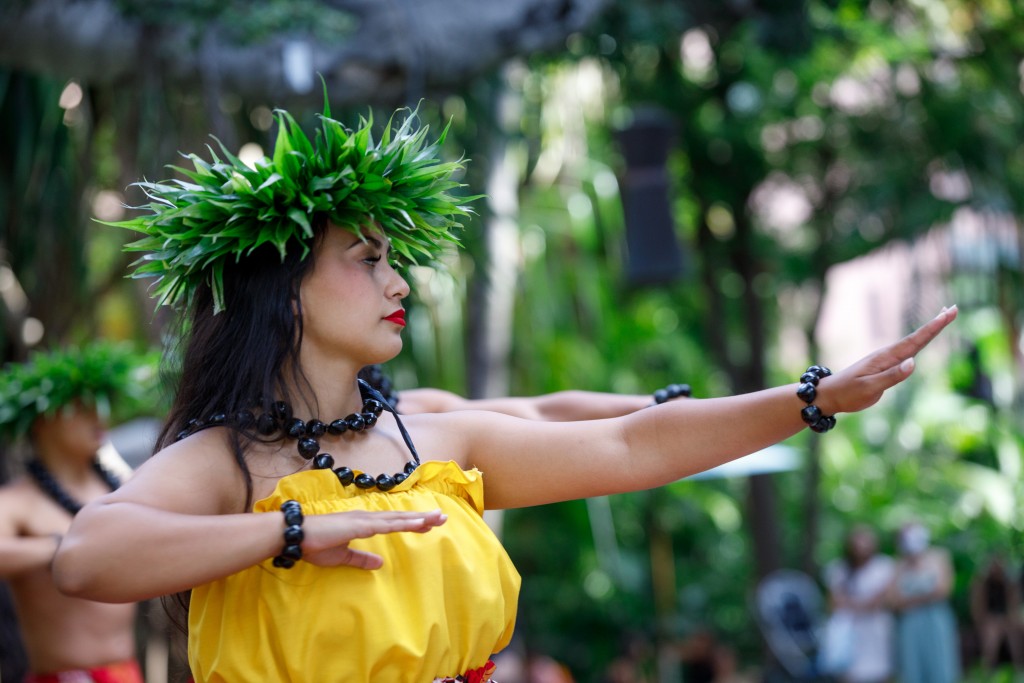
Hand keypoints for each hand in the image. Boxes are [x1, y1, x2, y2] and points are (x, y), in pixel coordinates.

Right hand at [300, 508, 446, 568]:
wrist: (295, 535)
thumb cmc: (315, 545)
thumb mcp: (342, 556)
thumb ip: (361, 559)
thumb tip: (380, 563)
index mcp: (363, 524)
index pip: (393, 523)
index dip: (412, 523)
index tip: (430, 524)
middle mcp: (367, 519)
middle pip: (400, 518)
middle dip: (422, 518)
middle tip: (444, 517)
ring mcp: (363, 520)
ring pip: (396, 519)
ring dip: (418, 518)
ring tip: (437, 518)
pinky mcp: (358, 525)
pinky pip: (385, 525)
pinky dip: (403, 523)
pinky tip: (417, 523)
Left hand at [817, 305, 957, 414]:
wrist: (830, 395)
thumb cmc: (848, 392)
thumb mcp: (869, 387)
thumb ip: (891, 376)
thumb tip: (914, 362)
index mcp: (886, 357)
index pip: (915, 340)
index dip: (933, 327)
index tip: (948, 313)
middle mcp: (888, 355)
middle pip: (917, 337)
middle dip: (936, 324)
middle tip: (954, 308)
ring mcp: (887, 360)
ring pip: (913, 343)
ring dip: (929, 331)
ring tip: (944, 317)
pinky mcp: (886, 368)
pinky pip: (907, 353)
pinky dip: (918, 344)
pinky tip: (921, 341)